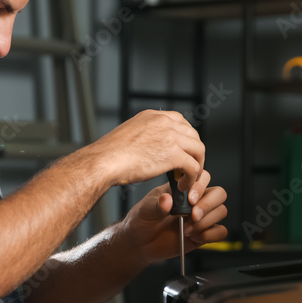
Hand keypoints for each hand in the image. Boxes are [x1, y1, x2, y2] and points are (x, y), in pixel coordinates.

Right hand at [85, 110, 204, 190]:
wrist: (102, 162)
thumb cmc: (108, 155)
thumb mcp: (127, 136)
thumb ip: (143, 137)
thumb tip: (148, 147)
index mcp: (151, 116)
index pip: (180, 121)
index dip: (185, 138)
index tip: (183, 151)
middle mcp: (163, 122)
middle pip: (193, 134)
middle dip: (193, 152)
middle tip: (187, 167)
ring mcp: (170, 136)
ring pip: (198, 149)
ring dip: (196, 165)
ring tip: (186, 179)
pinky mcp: (173, 154)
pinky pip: (193, 166)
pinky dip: (191, 177)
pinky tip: (182, 186)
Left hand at [119, 170, 228, 264]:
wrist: (140, 242)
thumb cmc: (142, 220)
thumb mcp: (145, 209)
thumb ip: (157, 204)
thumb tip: (167, 200)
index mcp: (182, 188)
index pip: (203, 178)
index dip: (200, 187)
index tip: (189, 200)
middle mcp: (195, 201)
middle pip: (219, 193)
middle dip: (207, 205)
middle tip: (192, 215)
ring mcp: (201, 217)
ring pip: (221, 211)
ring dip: (206, 221)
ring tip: (187, 229)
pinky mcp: (204, 233)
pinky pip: (221, 231)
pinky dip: (211, 235)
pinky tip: (195, 237)